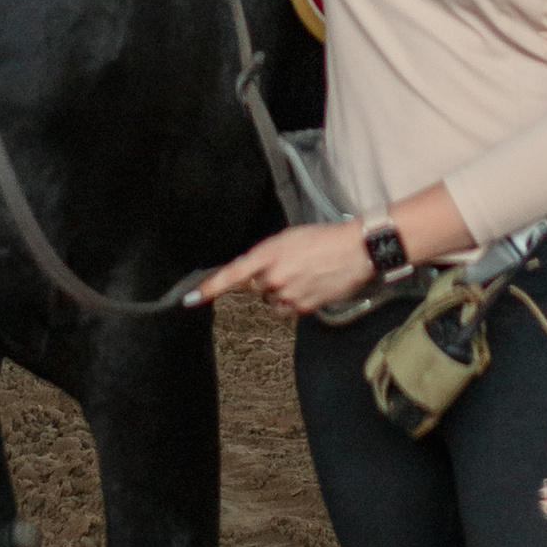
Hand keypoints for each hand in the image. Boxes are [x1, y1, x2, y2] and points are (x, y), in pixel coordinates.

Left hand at [197, 220, 376, 317]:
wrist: (356, 250)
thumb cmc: (324, 238)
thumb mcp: (288, 238)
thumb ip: (267, 256)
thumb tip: (256, 274)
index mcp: (268, 254)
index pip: (232, 274)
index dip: (209, 288)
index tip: (190, 300)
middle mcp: (275, 277)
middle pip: (256, 287)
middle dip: (267, 280)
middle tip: (291, 265)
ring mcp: (289, 295)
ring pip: (272, 300)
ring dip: (282, 291)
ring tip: (304, 274)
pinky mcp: (304, 308)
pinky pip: (289, 308)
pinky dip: (296, 300)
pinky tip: (312, 285)